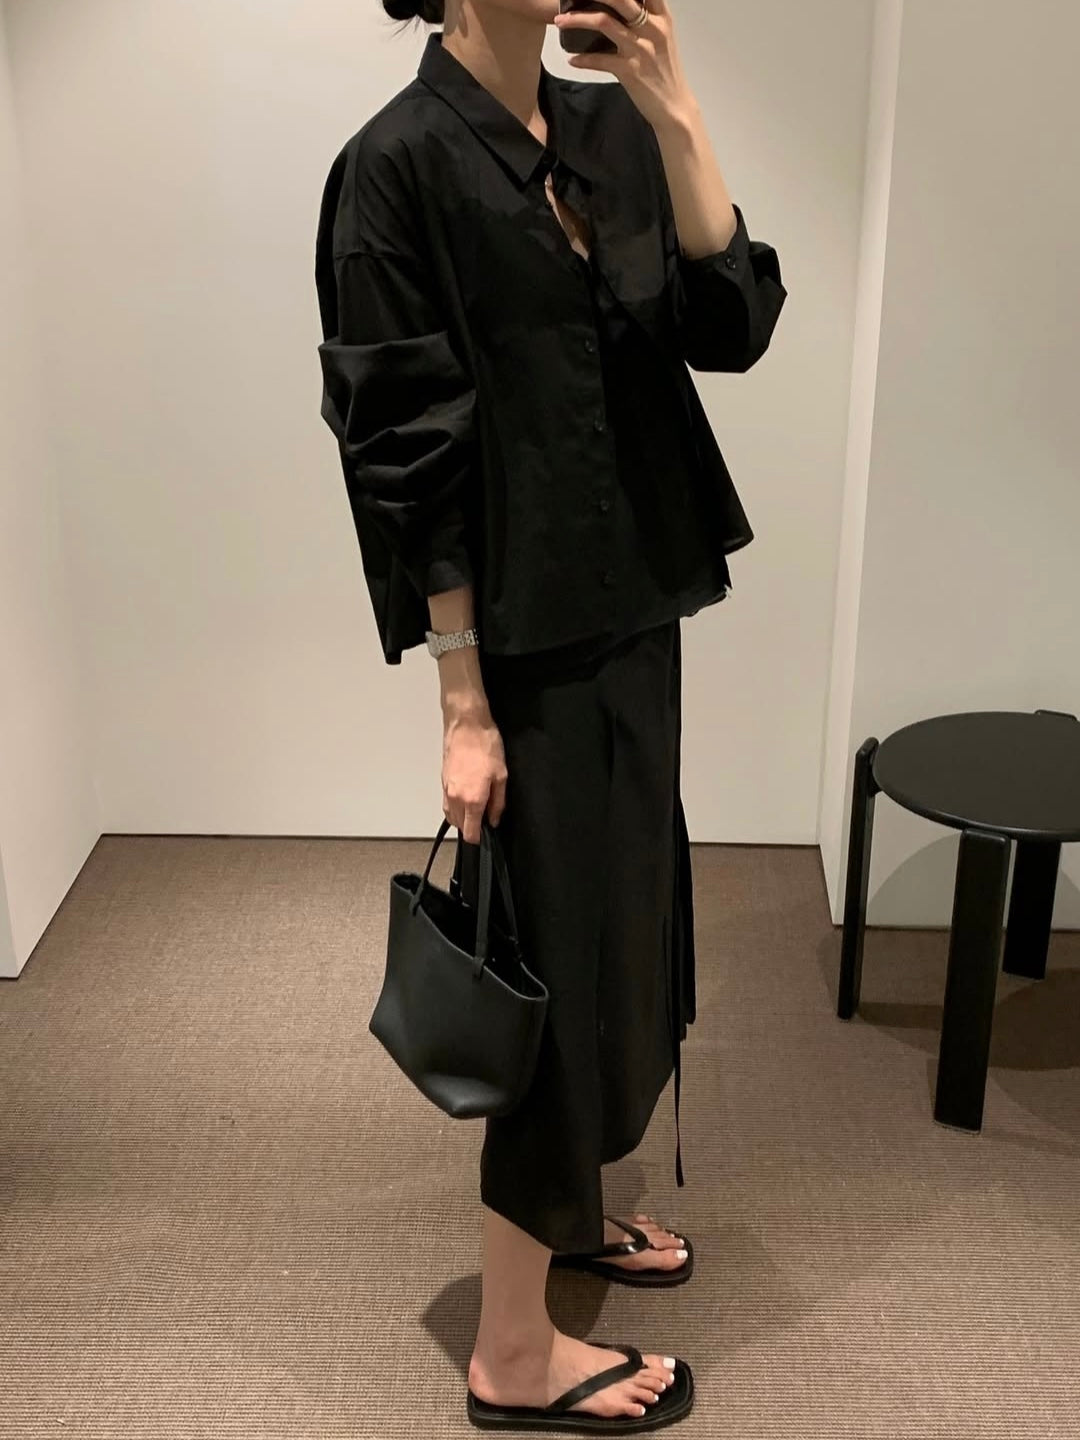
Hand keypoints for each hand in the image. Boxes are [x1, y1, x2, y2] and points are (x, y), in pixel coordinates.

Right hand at [442, 707, 507, 843]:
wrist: (466, 725)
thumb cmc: (485, 746)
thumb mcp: (501, 776)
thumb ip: (498, 802)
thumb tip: (494, 818)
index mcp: (472, 799)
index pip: (470, 831)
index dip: (479, 838)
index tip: (485, 836)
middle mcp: (456, 798)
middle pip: (459, 826)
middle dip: (471, 827)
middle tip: (485, 819)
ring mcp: (447, 790)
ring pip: (451, 815)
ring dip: (462, 818)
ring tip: (476, 809)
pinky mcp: (443, 781)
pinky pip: (447, 803)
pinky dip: (455, 807)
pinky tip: (466, 798)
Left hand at [553, 0, 694, 133]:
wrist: (674, 106)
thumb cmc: (665, 71)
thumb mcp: (661, 37)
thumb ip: (645, 19)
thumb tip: (620, 8)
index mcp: (661, 16)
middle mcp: (652, 27)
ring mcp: (640, 49)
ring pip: (604, 22)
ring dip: (577, 20)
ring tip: (560, 22)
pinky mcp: (630, 71)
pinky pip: (599, 60)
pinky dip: (582, 59)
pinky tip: (572, 60)